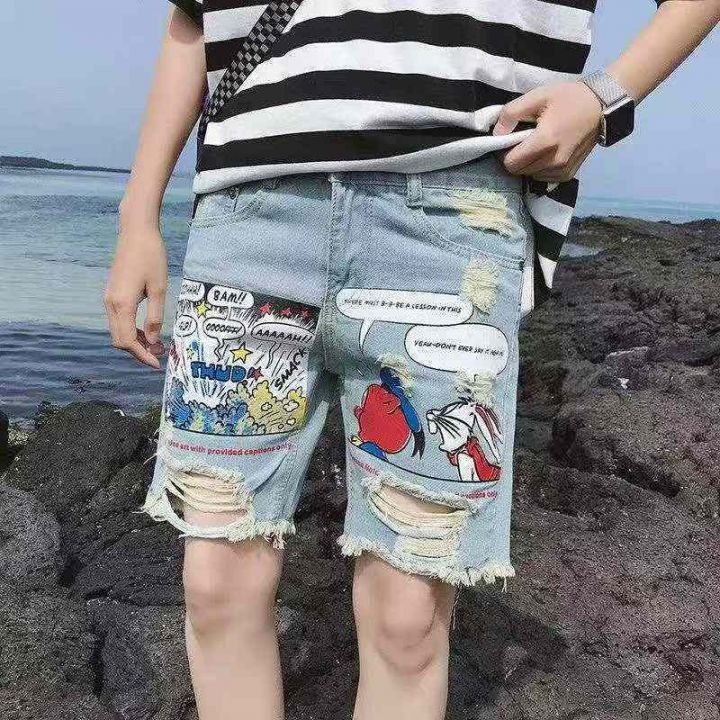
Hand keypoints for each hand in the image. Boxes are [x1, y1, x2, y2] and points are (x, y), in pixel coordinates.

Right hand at [104, 208, 167, 368]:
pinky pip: (119, 320)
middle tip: (160, 356)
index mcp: (122, 304)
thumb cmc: (152, 257)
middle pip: (119, 340)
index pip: (127, 341)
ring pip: (118, 331)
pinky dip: (131, 330)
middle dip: (138, 352)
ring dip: (135, 342)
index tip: (157, 364)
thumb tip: (154, 341)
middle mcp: (110, 303)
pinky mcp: (112, 293)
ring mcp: (109, 298)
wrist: (136, 232)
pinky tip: (148, 331)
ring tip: (157, 346)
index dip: (142, 355)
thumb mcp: (159, 288)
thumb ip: (155, 317)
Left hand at [493, 82, 603, 181]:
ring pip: (530, 175)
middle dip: (515, 158)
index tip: (507, 142)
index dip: (503, 154)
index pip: (510, 163)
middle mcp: (554, 161)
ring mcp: (562, 170)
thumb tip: (496, 133)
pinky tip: (546, 153)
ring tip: (536, 145)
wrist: (602, 105)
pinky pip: (544, 178)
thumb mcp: (537, 96)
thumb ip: (511, 114)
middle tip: (521, 142)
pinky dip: (540, 168)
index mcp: (545, 142)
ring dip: (528, 164)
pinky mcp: (568, 174)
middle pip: (519, 171)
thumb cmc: (568, 98)